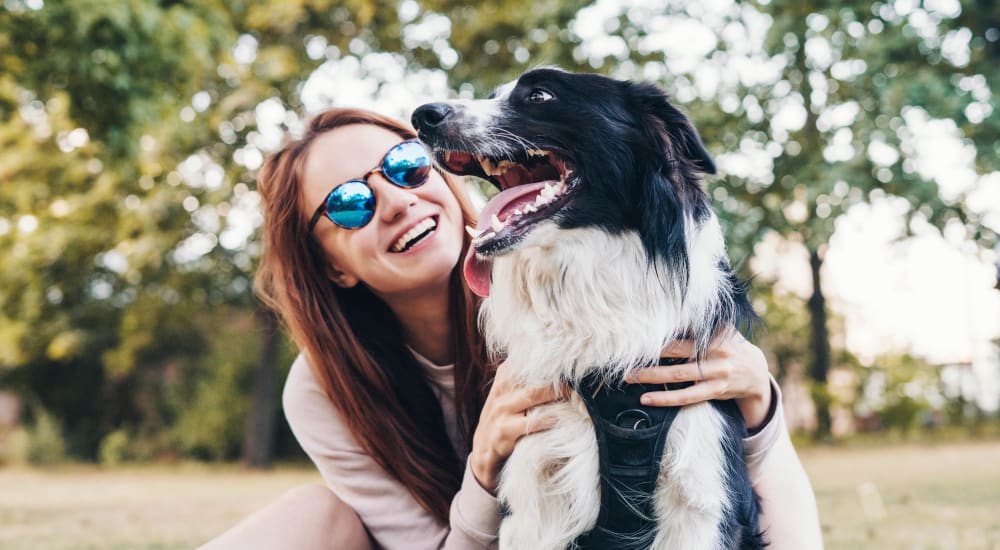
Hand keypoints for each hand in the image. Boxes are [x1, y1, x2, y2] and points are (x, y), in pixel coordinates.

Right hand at [469, 361, 569, 492]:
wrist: (483, 451)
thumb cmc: (505, 419)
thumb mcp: (511, 394)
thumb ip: (530, 380)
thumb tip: (565, 367)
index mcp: (505, 375)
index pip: (529, 359)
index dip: (552, 359)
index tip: (574, 360)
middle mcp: (502, 389)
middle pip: (533, 374)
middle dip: (558, 376)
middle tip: (582, 377)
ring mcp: (500, 410)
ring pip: (532, 395)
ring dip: (557, 395)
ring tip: (578, 396)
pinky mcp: (502, 432)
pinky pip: (531, 423)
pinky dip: (550, 420)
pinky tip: (564, 419)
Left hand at [625, 331, 772, 430]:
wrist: (755, 372)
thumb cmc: (729, 346)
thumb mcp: (722, 330)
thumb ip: (701, 323)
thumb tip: (671, 310)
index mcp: (714, 336)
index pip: (682, 335)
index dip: (659, 339)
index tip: (637, 338)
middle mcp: (716, 354)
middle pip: (677, 355)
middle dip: (651, 359)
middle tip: (626, 361)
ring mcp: (716, 374)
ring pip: (680, 377)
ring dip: (653, 378)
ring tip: (630, 378)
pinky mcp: (714, 391)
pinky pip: (687, 397)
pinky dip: (666, 399)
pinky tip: (648, 400)